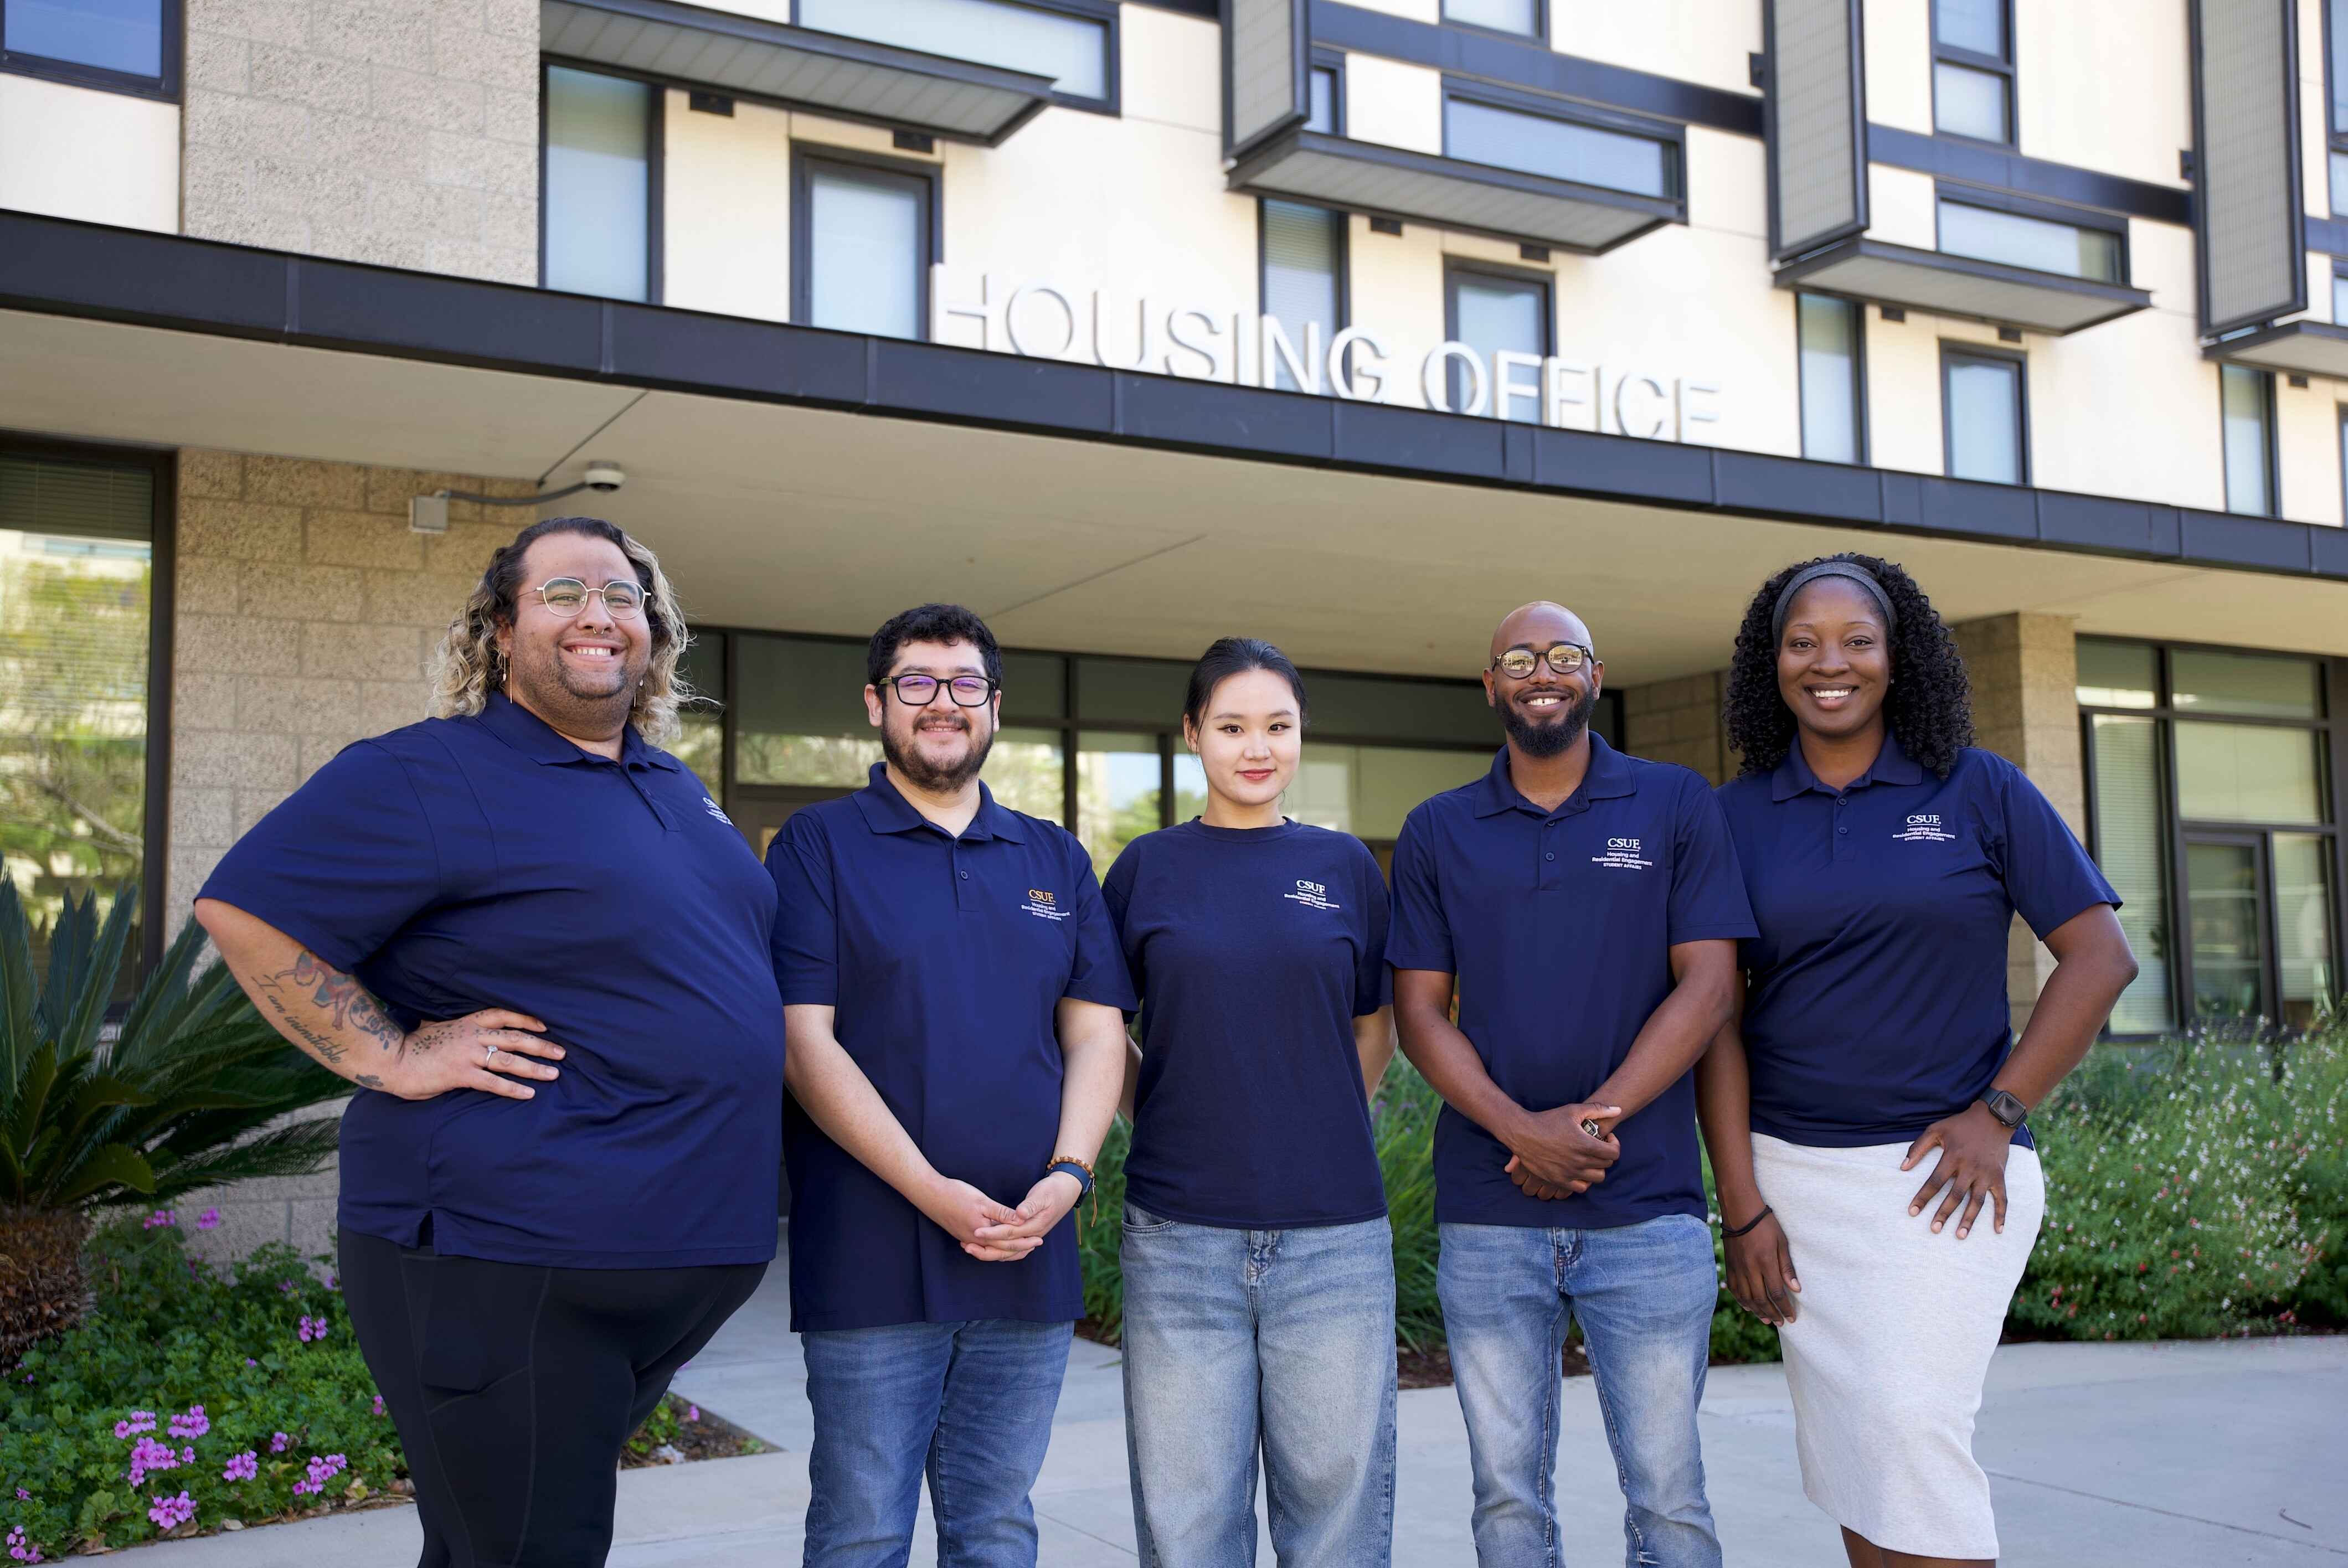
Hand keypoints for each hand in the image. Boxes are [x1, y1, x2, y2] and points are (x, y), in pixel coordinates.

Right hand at [375, 1010, 561, 1101]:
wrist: (391, 1059)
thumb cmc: (412, 1046)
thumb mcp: (436, 1029)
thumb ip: (453, 1030)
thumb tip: (457, 1029)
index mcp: (466, 1023)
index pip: (503, 1015)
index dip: (526, 1019)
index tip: (544, 1026)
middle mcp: (471, 1036)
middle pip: (515, 1037)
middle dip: (541, 1045)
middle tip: (562, 1052)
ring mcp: (467, 1055)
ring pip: (509, 1059)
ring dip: (534, 1067)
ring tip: (554, 1073)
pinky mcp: (460, 1074)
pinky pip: (493, 1082)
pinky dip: (513, 1088)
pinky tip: (528, 1093)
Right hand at [916, 1177, 1035, 1261]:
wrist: (930, 1194)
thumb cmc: (956, 1194)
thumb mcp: (982, 1201)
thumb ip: (1002, 1213)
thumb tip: (1021, 1221)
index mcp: (982, 1232)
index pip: (1008, 1243)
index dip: (1024, 1241)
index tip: (1038, 1239)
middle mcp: (974, 1240)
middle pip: (1001, 1250)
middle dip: (1019, 1248)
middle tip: (1035, 1244)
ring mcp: (966, 1238)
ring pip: (991, 1250)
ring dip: (1006, 1250)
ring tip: (1020, 1246)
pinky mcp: (961, 1234)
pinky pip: (981, 1246)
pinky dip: (993, 1247)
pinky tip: (997, 1243)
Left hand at [969, 1171, 1083, 1259]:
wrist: (1065, 1192)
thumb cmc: (1052, 1190)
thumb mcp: (1043, 1194)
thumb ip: (1030, 1205)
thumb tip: (1019, 1215)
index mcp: (1035, 1226)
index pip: (1010, 1234)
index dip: (992, 1233)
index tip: (976, 1231)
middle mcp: (1033, 1236)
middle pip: (1006, 1248)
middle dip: (986, 1247)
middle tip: (966, 1245)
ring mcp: (1031, 1238)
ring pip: (1008, 1253)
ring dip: (989, 1252)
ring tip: (970, 1248)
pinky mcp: (1027, 1236)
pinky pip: (1011, 1249)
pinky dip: (997, 1251)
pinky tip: (984, 1246)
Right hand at [1502, 1102, 1622, 1195]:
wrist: (1522, 1133)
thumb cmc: (1548, 1120)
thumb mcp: (1573, 1110)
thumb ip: (1598, 1109)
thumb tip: (1618, 1109)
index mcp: (1585, 1144)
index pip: (1614, 1153)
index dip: (1614, 1144)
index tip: (1606, 1138)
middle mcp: (1579, 1161)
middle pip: (1607, 1164)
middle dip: (1605, 1154)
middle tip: (1597, 1146)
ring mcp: (1569, 1173)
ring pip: (1597, 1178)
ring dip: (1597, 1168)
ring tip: (1589, 1158)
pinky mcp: (1559, 1180)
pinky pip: (1582, 1187)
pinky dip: (1584, 1180)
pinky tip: (1579, 1169)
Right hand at [1724, 1209, 1799, 1323]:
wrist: (1740, 1211)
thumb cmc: (1765, 1224)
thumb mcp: (1782, 1242)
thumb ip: (1787, 1267)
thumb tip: (1796, 1289)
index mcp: (1765, 1262)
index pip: (1777, 1292)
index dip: (1785, 1307)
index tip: (1791, 1317)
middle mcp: (1750, 1268)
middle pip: (1761, 1299)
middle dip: (1772, 1313)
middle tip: (1781, 1323)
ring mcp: (1738, 1268)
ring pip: (1746, 1297)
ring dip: (1757, 1311)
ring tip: (1767, 1319)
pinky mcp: (1730, 1266)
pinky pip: (1734, 1289)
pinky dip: (1741, 1300)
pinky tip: (1748, 1307)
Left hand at [1901, 1103, 2014, 1238]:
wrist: (1993, 1117)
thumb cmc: (1960, 1124)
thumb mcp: (1936, 1129)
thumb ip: (1917, 1147)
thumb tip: (1902, 1167)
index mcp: (1952, 1157)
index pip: (1935, 1182)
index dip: (1923, 1198)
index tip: (1913, 1212)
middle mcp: (1970, 1168)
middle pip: (1955, 1196)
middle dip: (1944, 1214)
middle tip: (1934, 1229)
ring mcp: (1986, 1173)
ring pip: (1977, 1201)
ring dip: (1969, 1219)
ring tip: (1960, 1235)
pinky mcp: (1999, 1176)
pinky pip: (2003, 1199)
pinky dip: (2001, 1215)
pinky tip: (1998, 1230)